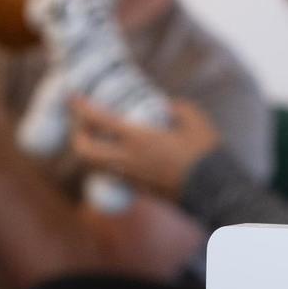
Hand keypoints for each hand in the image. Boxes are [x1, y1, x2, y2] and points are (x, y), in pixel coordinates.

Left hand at [71, 98, 220, 199]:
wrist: (215, 191)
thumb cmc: (206, 152)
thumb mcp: (194, 118)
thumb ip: (176, 108)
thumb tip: (164, 106)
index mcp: (138, 139)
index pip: (98, 120)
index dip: (80, 107)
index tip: (72, 97)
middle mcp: (128, 160)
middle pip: (84, 150)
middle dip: (77, 135)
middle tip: (81, 123)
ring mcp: (132, 177)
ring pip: (96, 165)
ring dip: (91, 150)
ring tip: (98, 137)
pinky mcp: (139, 190)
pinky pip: (113, 175)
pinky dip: (108, 163)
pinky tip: (119, 154)